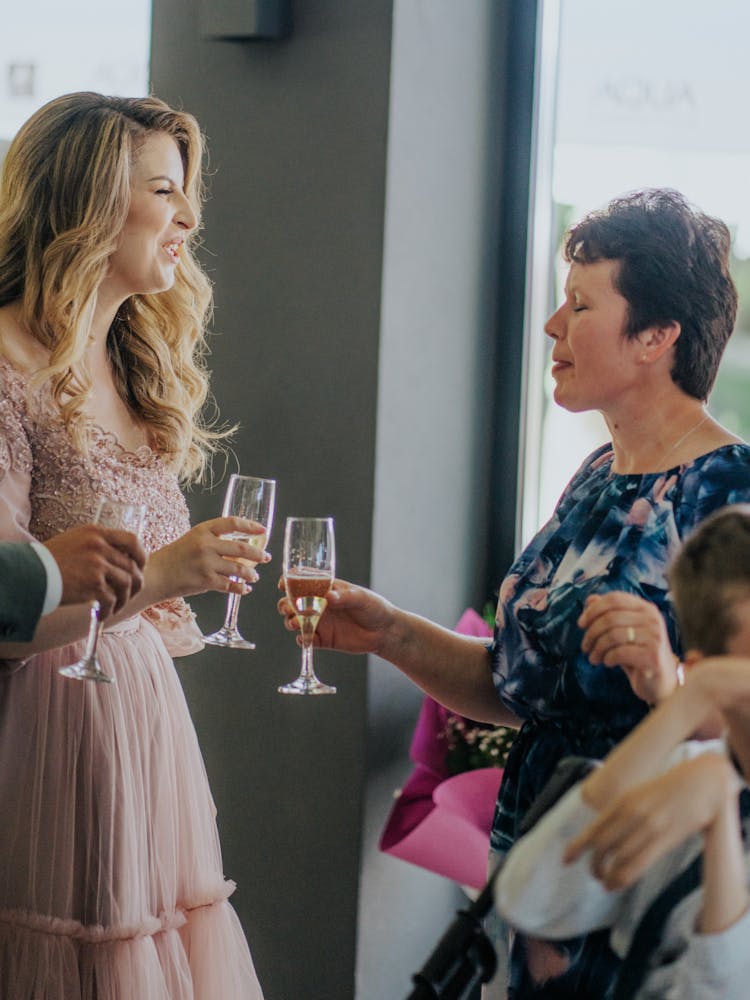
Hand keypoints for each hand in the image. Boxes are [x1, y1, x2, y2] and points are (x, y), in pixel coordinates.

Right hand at [44, 524, 146, 616]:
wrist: (30, 574)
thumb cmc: (48, 560)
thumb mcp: (74, 541)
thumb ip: (96, 545)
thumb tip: (118, 559)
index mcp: (96, 533)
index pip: (131, 540)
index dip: (141, 555)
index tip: (140, 567)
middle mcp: (99, 546)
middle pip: (132, 566)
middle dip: (135, 583)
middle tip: (131, 593)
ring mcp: (98, 565)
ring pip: (126, 584)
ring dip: (124, 599)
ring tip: (116, 606)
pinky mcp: (93, 584)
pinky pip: (111, 599)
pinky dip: (110, 610)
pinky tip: (102, 614)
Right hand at [149, 517, 269, 599]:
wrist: (155, 574)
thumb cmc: (174, 557)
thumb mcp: (193, 539)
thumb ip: (214, 541)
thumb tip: (240, 550)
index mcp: (203, 530)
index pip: (232, 523)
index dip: (250, 526)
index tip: (263, 530)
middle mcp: (205, 544)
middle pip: (240, 548)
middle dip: (257, 554)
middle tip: (266, 557)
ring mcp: (206, 563)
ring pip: (238, 569)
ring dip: (250, 574)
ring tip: (254, 576)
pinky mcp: (205, 581)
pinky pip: (230, 585)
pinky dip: (241, 588)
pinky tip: (245, 589)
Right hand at [278, 578, 395, 655]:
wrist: (384, 632)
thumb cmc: (374, 607)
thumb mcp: (361, 598)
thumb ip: (345, 597)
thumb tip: (328, 597)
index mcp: (325, 589)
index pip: (302, 581)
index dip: (289, 581)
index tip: (283, 584)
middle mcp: (318, 604)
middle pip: (291, 602)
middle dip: (285, 604)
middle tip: (289, 608)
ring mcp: (319, 622)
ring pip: (295, 621)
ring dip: (290, 621)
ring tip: (295, 623)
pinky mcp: (323, 639)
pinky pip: (306, 640)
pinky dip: (301, 639)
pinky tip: (305, 638)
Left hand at [563, 753, 736, 890]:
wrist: (702, 783)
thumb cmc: (669, 789)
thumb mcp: (639, 793)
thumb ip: (621, 811)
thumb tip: (602, 832)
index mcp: (622, 800)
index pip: (593, 828)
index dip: (577, 847)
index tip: (566, 860)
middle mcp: (631, 813)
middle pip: (602, 846)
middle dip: (594, 865)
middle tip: (593, 874)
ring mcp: (649, 826)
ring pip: (619, 859)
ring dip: (608, 876)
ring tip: (606, 883)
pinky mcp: (666, 839)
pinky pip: (638, 864)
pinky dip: (623, 878)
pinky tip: (618, 883)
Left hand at [578, 592, 678, 703]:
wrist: (660, 681)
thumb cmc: (639, 653)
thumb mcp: (623, 631)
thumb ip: (608, 613)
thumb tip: (591, 600)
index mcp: (645, 608)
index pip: (615, 598)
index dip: (593, 610)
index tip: (581, 624)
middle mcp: (653, 619)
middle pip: (610, 617)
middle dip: (591, 633)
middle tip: (585, 647)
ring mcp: (655, 637)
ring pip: (613, 635)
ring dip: (597, 648)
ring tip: (594, 658)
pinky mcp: (652, 656)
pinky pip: (619, 653)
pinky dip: (608, 658)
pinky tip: (608, 663)